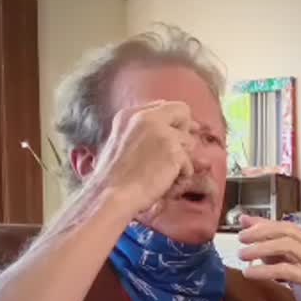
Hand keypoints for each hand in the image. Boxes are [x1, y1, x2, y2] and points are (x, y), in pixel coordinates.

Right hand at [86, 100, 198, 215]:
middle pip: (183, 112)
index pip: (164, 105)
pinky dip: (181, 176)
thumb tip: (171, 132)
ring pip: (189, 140)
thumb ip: (143, 133)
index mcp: (130, 115)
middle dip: (184, 132)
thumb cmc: (113, 179)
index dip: (174, 120)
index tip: (177, 134)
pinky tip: (165, 183)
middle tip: (180, 153)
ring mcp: (161, 133)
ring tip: (164, 174)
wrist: (111, 195)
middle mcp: (146, 118)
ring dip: (182, 159)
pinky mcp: (173, 151)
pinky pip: (189, 164)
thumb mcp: (120, 144)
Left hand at [236, 216, 300, 300]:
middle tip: (241, 238)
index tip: (244, 222)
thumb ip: (279, 258)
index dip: (265, 223)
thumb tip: (257, 244)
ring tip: (242, 255)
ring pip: (287, 246)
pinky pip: (287, 270)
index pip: (288, 227)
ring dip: (261, 248)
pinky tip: (251, 274)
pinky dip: (266, 270)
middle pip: (288, 232)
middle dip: (261, 232)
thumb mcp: (295, 275)